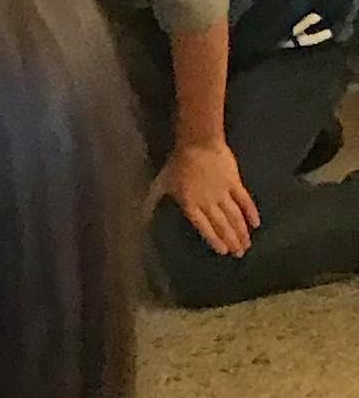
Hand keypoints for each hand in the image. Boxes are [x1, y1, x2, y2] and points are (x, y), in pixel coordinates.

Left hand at [157, 134, 259, 259]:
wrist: (198, 143)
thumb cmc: (177, 164)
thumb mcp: (160, 184)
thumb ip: (151, 203)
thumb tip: (140, 218)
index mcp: (191, 206)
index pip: (204, 228)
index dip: (215, 240)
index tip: (223, 251)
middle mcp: (209, 203)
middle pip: (223, 226)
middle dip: (232, 241)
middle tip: (240, 254)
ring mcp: (224, 194)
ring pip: (235, 217)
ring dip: (242, 232)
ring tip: (247, 244)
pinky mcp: (235, 183)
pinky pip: (245, 201)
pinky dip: (251, 213)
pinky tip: (256, 224)